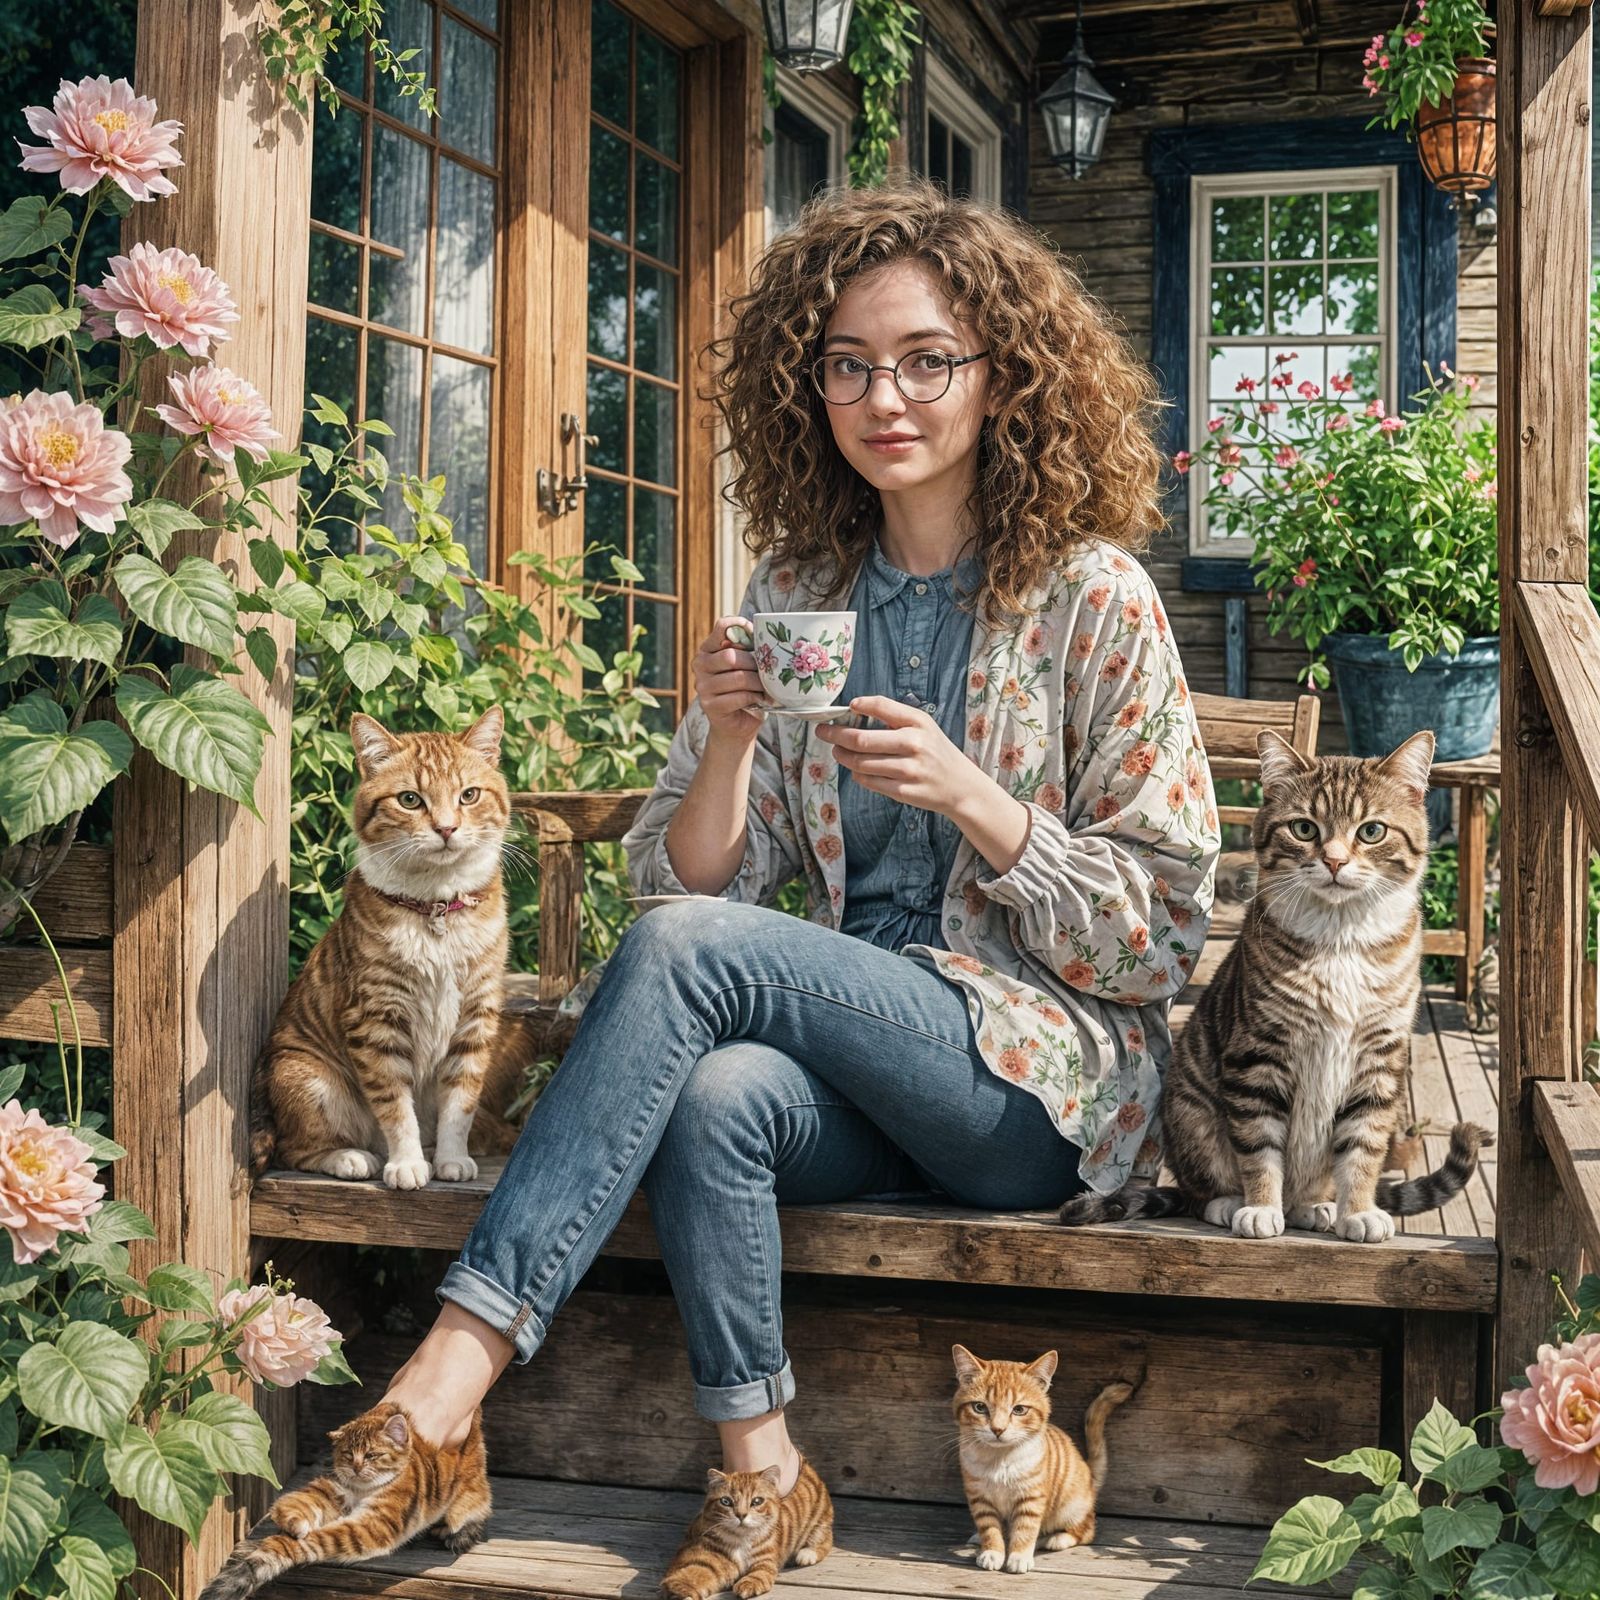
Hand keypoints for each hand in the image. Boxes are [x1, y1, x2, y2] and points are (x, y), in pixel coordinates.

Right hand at [692, 616, 767, 745]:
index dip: (740, 626)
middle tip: (767, 671)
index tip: (755, 635)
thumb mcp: (746, 665)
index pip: (721, 627)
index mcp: (708, 649)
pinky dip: (755, 698)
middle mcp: (700, 664)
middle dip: (754, 663)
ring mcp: (703, 686)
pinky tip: (759, 700)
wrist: (738, 724)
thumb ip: (749, 649)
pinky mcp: (710, 705)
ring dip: (758, 683)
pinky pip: (739, 696)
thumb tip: (766, 635)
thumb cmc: (745, 689)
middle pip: (731, 655)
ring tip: (766, 687)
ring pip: (738, 677)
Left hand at [816, 695, 984, 817]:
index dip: (859, 705)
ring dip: (843, 757)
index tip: (845, 708)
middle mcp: (914, 744)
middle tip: (823, 732)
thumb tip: (855, 708)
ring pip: (861, 763)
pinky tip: (857, 770)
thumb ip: (894, 715)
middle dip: (835, 735)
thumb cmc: (935, 751)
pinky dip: (857, 775)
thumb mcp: (923, 725)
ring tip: (838, 752)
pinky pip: (869, 782)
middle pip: (861, 740)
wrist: (960, 786)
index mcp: (918, 723)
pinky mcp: (903, 791)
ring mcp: (908, 770)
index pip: (882, 706)